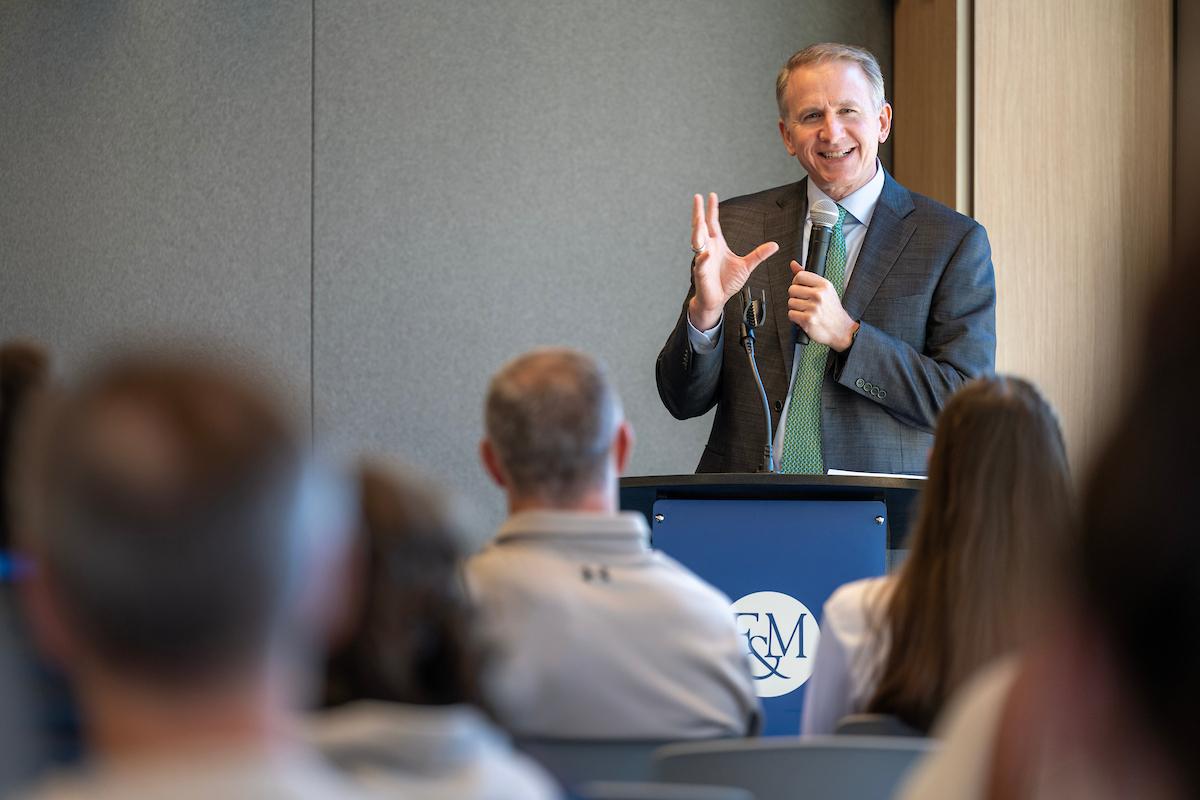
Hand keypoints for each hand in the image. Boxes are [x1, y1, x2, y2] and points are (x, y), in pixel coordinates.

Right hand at [687, 192, 778, 330]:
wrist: (717, 299)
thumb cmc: (726, 282)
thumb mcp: (746, 266)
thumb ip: (758, 254)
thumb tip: (774, 245)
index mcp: (717, 244)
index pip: (713, 223)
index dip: (712, 209)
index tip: (712, 196)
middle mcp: (708, 248)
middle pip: (701, 226)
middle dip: (698, 213)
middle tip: (697, 198)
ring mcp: (703, 259)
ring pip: (697, 242)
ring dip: (697, 231)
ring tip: (698, 220)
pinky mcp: (700, 272)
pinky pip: (700, 263)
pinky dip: (702, 258)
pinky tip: (705, 253)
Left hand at [788, 260, 857, 350]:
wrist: (841, 330)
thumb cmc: (831, 309)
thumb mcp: (825, 290)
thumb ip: (808, 277)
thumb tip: (793, 264)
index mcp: (824, 285)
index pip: (799, 276)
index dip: (796, 282)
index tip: (800, 288)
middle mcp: (819, 295)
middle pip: (792, 289)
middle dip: (795, 297)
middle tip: (804, 302)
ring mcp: (814, 307)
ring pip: (790, 302)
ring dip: (795, 308)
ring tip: (806, 311)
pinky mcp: (808, 320)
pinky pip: (791, 314)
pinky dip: (795, 318)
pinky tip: (804, 318)